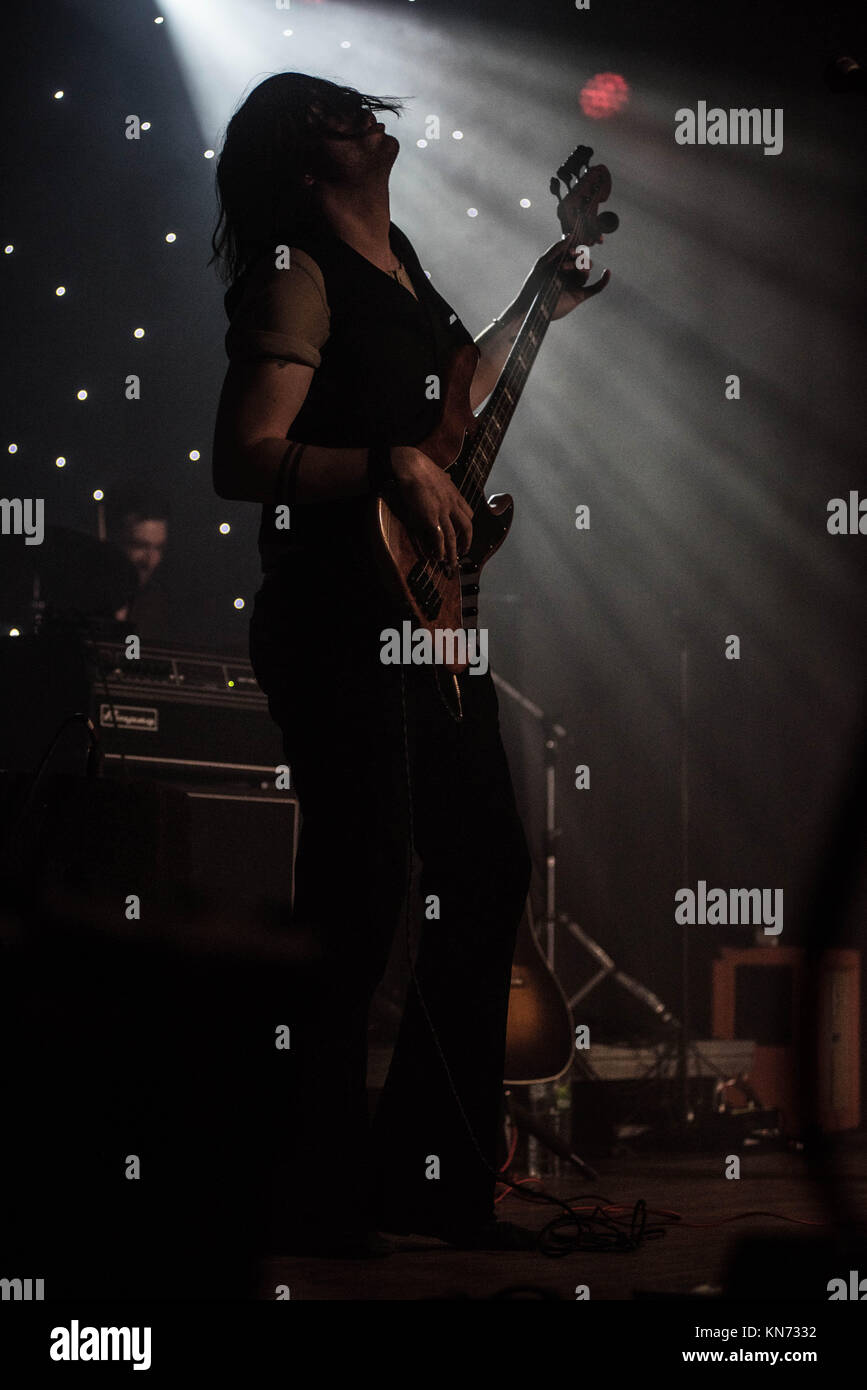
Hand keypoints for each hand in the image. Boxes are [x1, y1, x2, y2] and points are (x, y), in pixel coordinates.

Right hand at [390, 446, 473, 573]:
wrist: (411, 466)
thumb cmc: (420, 468)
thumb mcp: (440, 473)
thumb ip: (445, 479)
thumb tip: (447, 476)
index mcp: (455, 494)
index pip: (469, 513)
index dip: (467, 526)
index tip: (465, 534)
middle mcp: (452, 504)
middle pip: (466, 527)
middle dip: (467, 542)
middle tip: (463, 552)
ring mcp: (442, 512)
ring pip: (453, 537)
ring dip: (453, 552)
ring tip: (451, 563)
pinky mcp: (430, 517)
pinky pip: (438, 538)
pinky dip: (439, 549)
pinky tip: (438, 556)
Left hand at [512, 237, 610, 321]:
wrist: (531, 308)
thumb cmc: (533, 285)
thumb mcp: (542, 264)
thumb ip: (556, 250)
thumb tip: (570, 236)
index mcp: (560, 263)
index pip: (573, 251)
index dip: (576, 247)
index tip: (572, 248)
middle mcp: (568, 273)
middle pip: (582, 259)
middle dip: (577, 258)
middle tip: (566, 261)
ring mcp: (574, 284)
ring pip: (587, 271)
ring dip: (582, 267)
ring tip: (573, 268)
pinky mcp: (579, 296)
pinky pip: (595, 288)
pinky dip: (603, 281)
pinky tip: (607, 272)